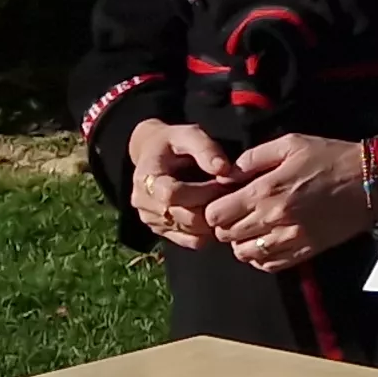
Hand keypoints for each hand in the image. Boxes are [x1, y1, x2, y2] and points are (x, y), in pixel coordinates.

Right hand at [124, 118, 235, 246]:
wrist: (155, 154)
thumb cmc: (174, 142)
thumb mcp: (188, 135)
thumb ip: (206, 149)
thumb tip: (225, 169)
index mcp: (146, 179)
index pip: (173, 194)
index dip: (203, 191)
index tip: (223, 181)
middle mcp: (144, 204)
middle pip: (185, 217)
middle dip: (213, 206)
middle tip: (233, 194)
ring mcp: (153, 220)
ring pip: (191, 232)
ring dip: (215, 221)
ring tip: (226, 203)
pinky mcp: (164, 231)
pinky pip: (192, 242)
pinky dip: (210, 232)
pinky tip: (218, 216)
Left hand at [200, 133, 370, 270]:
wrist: (371, 181)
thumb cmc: (331, 158)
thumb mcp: (291, 144)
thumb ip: (253, 158)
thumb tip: (227, 174)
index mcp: (267, 190)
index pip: (216, 213)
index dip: (215, 207)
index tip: (225, 200)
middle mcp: (274, 218)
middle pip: (226, 235)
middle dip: (227, 224)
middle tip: (239, 212)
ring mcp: (290, 238)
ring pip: (244, 253)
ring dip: (242, 242)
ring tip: (253, 228)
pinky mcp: (305, 251)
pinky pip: (268, 265)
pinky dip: (261, 257)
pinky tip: (268, 241)